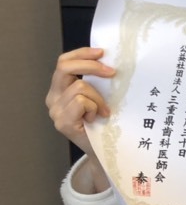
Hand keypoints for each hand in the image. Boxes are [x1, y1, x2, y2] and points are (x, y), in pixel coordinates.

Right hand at [46, 48, 114, 193]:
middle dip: (91, 66)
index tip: (102, 52)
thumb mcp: (101, 96)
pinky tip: (99, 118)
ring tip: (104, 111)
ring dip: (98, 97)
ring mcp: (55, 110)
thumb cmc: (106, 122)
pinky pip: (81, 102)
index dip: (82, 54)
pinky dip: (95, 107)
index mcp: (60, 88)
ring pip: (79, 87)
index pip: (64, 62)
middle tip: (112, 73)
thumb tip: (113, 61)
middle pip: (64, 67)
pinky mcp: (62, 122)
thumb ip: (98, 82)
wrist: (105, 151)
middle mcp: (53, 98)